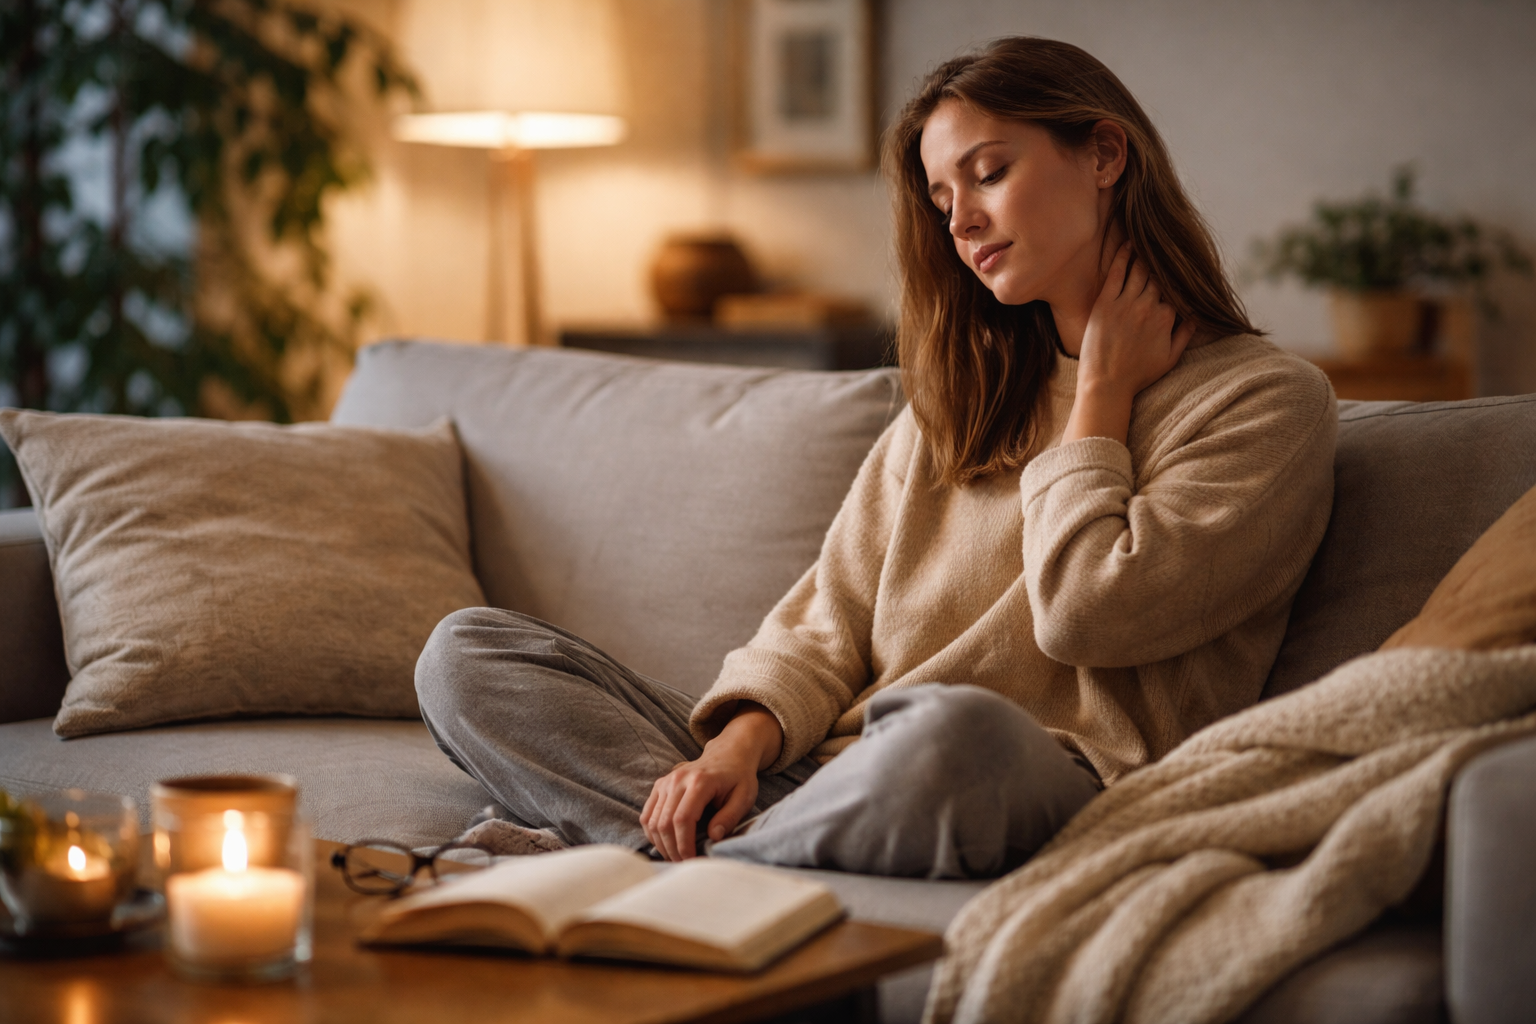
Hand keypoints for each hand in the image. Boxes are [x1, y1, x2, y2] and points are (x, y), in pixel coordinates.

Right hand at [639, 703, 782, 860]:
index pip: (683, 819)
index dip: (684, 844)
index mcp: (699, 782)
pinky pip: (647, 814)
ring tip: (675, 857)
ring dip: (661, 844)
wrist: (728, 754)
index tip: (693, 861)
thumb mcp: (744, 797)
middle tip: (684, 864)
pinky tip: (665, 844)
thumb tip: (713, 837)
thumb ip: (729, 817)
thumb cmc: (738, 778)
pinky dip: (652, 833)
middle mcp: (677, 780)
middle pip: (664, 823)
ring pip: (652, 821)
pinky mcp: (659, 786)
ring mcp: (665, 782)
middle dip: (672, 849)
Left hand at [1064, 243, 1196, 444]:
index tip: (1178, 260)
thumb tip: (1198, 316)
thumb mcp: (1170, 358)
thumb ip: (1186, 334)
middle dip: (1163, 259)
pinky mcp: (1105, 304)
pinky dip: (1122, 256)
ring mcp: (1126, 303)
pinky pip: (1116, 273)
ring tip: (1146, 237)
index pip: (1175, 287)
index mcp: (1167, 317)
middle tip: (1164, 239)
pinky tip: (1127, 244)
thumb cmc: (1138, 375)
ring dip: (1144, 252)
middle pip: (1159, 274)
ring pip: (1139, 269)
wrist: (1106, 385)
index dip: (1176, 274)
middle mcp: (1149, 306)